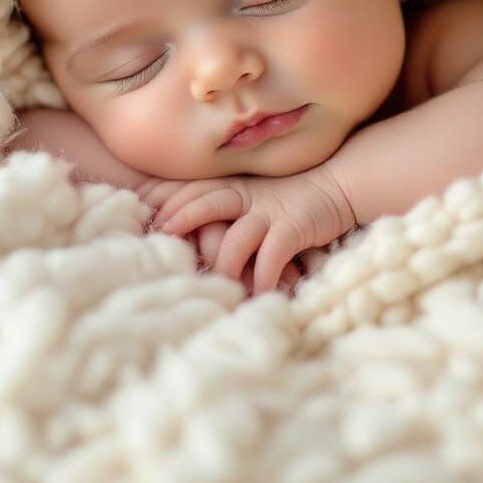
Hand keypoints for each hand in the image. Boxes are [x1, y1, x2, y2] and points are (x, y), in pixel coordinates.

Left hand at [149, 166, 355, 295]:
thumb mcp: (252, 196)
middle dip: (182, 219)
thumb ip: (226, 208)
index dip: (169, 201)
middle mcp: (246, 196)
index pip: (194, 189)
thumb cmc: (290, 198)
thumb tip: (192, 234)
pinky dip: (263, 277)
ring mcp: (269, 211)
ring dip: (223, 265)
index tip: (145, 216)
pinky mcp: (293, 227)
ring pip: (235, 238)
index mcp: (233, 187)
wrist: (337, 187)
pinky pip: (272, 254)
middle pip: (206, 202)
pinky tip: (258, 295)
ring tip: (215, 289)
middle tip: (161, 240)